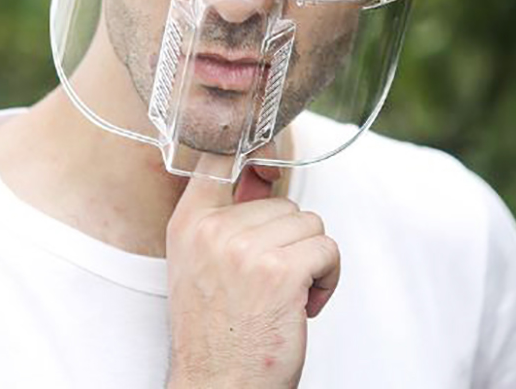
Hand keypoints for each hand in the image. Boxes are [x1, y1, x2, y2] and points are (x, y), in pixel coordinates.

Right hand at [166, 155, 340, 388]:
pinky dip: (327, 277)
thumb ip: (230, 215)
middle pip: (282, 202)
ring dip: (310, 259)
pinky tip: (306, 304)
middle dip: (289, 240)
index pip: (217, 160)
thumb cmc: (215, 331)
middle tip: (272, 280)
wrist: (217, 388)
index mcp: (188, 224)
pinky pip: (326, 248)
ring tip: (288, 293)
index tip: (267, 157)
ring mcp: (245, 249)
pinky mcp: (280, 271)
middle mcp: (212, 230)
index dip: (250, 151)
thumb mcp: (203, 264)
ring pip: (308, 224)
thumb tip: (263, 170)